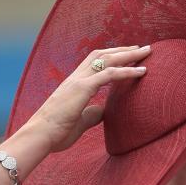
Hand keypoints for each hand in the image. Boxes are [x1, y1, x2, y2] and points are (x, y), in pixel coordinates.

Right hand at [30, 45, 150, 152]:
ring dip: (129, 55)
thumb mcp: (79, 121)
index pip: (94, 62)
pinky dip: (127, 71)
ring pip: (107, 60)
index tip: (128, 56)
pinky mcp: (82, 89)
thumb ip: (91, 114)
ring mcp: (79, 81)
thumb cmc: (56, 132)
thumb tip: (103, 110)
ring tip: (146, 52)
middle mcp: (76, 78)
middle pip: (102, 55)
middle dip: (123, 50)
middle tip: (142, 49)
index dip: (112, 56)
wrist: (39, 135)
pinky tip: (141, 71)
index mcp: (74, 84)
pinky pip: (109, 74)